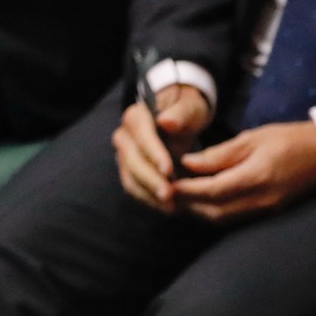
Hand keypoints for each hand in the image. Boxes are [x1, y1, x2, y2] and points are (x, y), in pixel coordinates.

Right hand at [113, 85, 211, 213]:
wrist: (179, 119)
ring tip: (173, 207)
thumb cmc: (187, 111)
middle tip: (171, 196)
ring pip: (131, 179)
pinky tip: (170, 208)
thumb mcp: (190, 107)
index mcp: (136, 117)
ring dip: (150, 195)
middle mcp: (124, 136)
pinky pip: (136, 189)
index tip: (168, 170)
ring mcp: (124, 155)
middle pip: (133, 162)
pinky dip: (151, 200)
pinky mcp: (130, 172)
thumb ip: (181, 114)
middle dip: (151, 181)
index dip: (153, 154)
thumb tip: (166, 121)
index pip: (142, 137)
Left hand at [170, 121, 315, 222]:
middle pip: (215, 212)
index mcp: (257, 177)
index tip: (164, 182)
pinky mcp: (270, 213)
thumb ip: (219, 154)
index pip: (212, 190)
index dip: (186, 189)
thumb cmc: (289, 139)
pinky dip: (215, 211)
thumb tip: (187, 164)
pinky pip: (235, 218)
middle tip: (164, 191)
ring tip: (178, 196)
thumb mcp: (252, 138)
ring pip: (224, 218)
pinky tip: (201, 201)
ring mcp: (267, 210)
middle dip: (187, 204)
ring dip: (198, 211)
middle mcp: (262, 200)